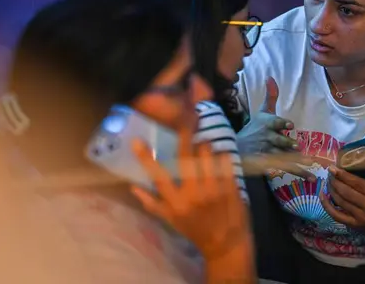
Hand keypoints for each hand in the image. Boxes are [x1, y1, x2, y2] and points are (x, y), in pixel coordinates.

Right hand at [131, 124, 251, 259]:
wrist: (225, 243)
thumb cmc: (195, 230)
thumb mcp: (170, 220)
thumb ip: (152, 203)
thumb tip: (133, 186)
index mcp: (176, 203)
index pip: (158, 177)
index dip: (146, 158)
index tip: (137, 141)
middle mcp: (193, 195)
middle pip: (186, 158)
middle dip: (185, 137)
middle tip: (187, 121)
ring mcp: (214, 190)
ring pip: (208, 155)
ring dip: (205, 144)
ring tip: (204, 142)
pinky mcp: (231, 186)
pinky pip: (226, 162)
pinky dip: (222, 154)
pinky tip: (220, 153)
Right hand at [238, 77, 314, 179]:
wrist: (236, 148)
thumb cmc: (253, 128)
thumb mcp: (262, 112)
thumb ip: (270, 97)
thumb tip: (271, 78)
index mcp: (266, 124)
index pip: (274, 123)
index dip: (281, 123)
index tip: (290, 125)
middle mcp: (267, 138)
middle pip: (278, 141)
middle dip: (286, 143)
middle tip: (297, 146)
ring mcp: (268, 153)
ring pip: (283, 157)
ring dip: (296, 162)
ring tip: (309, 164)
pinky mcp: (271, 165)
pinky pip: (286, 169)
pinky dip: (299, 173)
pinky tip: (311, 177)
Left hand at [320, 151, 364, 241]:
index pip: (358, 184)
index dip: (343, 175)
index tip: (333, 167)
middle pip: (346, 192)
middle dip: (335, 181)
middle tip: (329, 172)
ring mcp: (360, 218)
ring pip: (340, 202)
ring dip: (331, 190)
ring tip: (327, 180)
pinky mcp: (354, 226)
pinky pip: (336, 216)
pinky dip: (326, 206)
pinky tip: (322, 196)